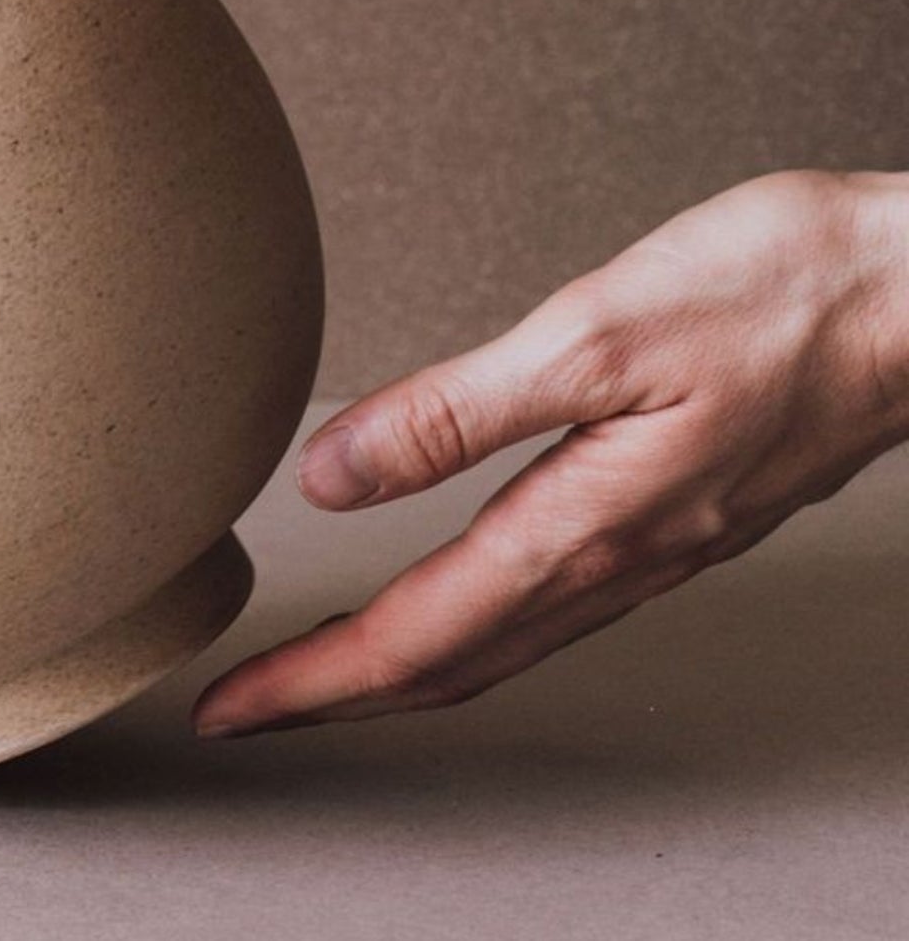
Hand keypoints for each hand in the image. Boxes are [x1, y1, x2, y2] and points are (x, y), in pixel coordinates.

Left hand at [191, 169, 908, 735]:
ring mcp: (656, 545)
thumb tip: (331, 472)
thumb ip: (455, 411)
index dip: (309, 680)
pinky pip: (553, 605)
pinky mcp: (683, 513)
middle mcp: (618, 559)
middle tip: (247, 711)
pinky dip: (474, 624)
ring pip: (503, 643)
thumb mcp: (593, 335)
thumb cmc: (778, 293)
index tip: (225, 706)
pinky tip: (460, 595)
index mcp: (584, 525)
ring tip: (326, 666)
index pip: (414, 637)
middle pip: (450, 664)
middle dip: (336, 695)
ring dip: (403, 666)